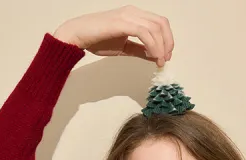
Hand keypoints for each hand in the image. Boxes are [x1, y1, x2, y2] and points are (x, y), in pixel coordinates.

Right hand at [53, 5, 173, 67]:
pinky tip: (153, 57)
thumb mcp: (124, 47)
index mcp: (134, 15)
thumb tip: (155, 57)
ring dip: (161, 47)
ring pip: (155, 28)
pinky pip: (144, 33)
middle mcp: (133, 12)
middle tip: (164, 60)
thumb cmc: (97, 39)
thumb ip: (140, 50)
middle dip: (168, 43)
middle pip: (161, 23)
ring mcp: (128, 16)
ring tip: (159, 61)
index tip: (165, 56)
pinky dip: (153, 46)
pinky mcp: (122, 23)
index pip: (159, 23)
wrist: (78, 34)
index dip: (167, 39)